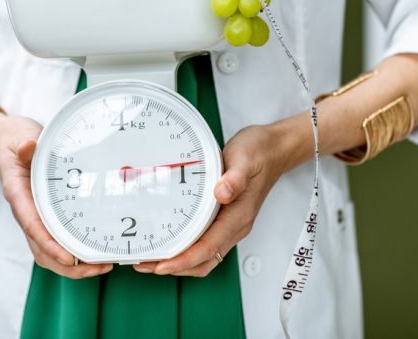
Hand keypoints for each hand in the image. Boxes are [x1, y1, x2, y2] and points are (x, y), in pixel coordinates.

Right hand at [0, 115, 112, 279]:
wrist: (10, 145)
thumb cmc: (16, 143)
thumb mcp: (20, 138)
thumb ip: (24, 145)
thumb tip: (29, 146)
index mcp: (18, 194)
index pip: (31, 225)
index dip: (49, 244)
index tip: (68, 258)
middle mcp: (25, 212)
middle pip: (41, 250)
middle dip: (68, 265)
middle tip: (98, 266)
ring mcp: (34, 218)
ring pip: (48, 253)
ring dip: (73, 266)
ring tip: (101, 266)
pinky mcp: (44, 218)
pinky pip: (56, 243)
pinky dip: (73, 254)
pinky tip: (94, 253)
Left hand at [133, 117, 310, 276]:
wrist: (273, 149)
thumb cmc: (259, 152)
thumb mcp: (245, 159)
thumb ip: (235, 178)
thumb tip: (222, 193)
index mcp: (239, 216)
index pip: (209, 248)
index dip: (183, 260)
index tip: (161, 265)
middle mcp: (235, 226)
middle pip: (203, 261)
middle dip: (174, 267)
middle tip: (144, 264)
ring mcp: (230, 224)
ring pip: (204, 256)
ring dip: (178, 262)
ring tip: (151, 258)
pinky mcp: (225, 219)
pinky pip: (204, 244)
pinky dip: (185, 250)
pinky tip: (169, 241)